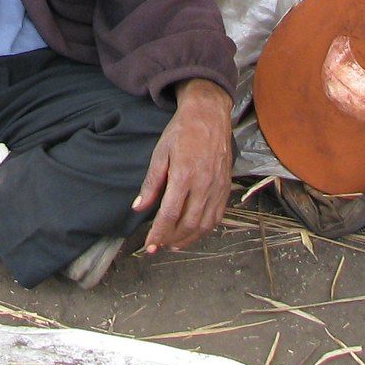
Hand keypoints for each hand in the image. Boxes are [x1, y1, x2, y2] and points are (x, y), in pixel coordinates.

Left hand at [132, 78, 232, 252]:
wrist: (209, 116)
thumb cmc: (181, 132)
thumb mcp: (160, 154)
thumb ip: (151, 184)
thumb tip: (138, 208)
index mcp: (184, 176)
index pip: (170, 214)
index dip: (158, 234)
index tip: (149, 246)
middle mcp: (204, 185)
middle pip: (188, 224)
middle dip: (171, 240)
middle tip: (157, 248)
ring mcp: (218, 188)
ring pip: (205, 225)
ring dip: (188, 240)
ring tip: (173, 245)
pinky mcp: (226, 187)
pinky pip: (217, 216)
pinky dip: (205, 230)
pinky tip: (193, 233)